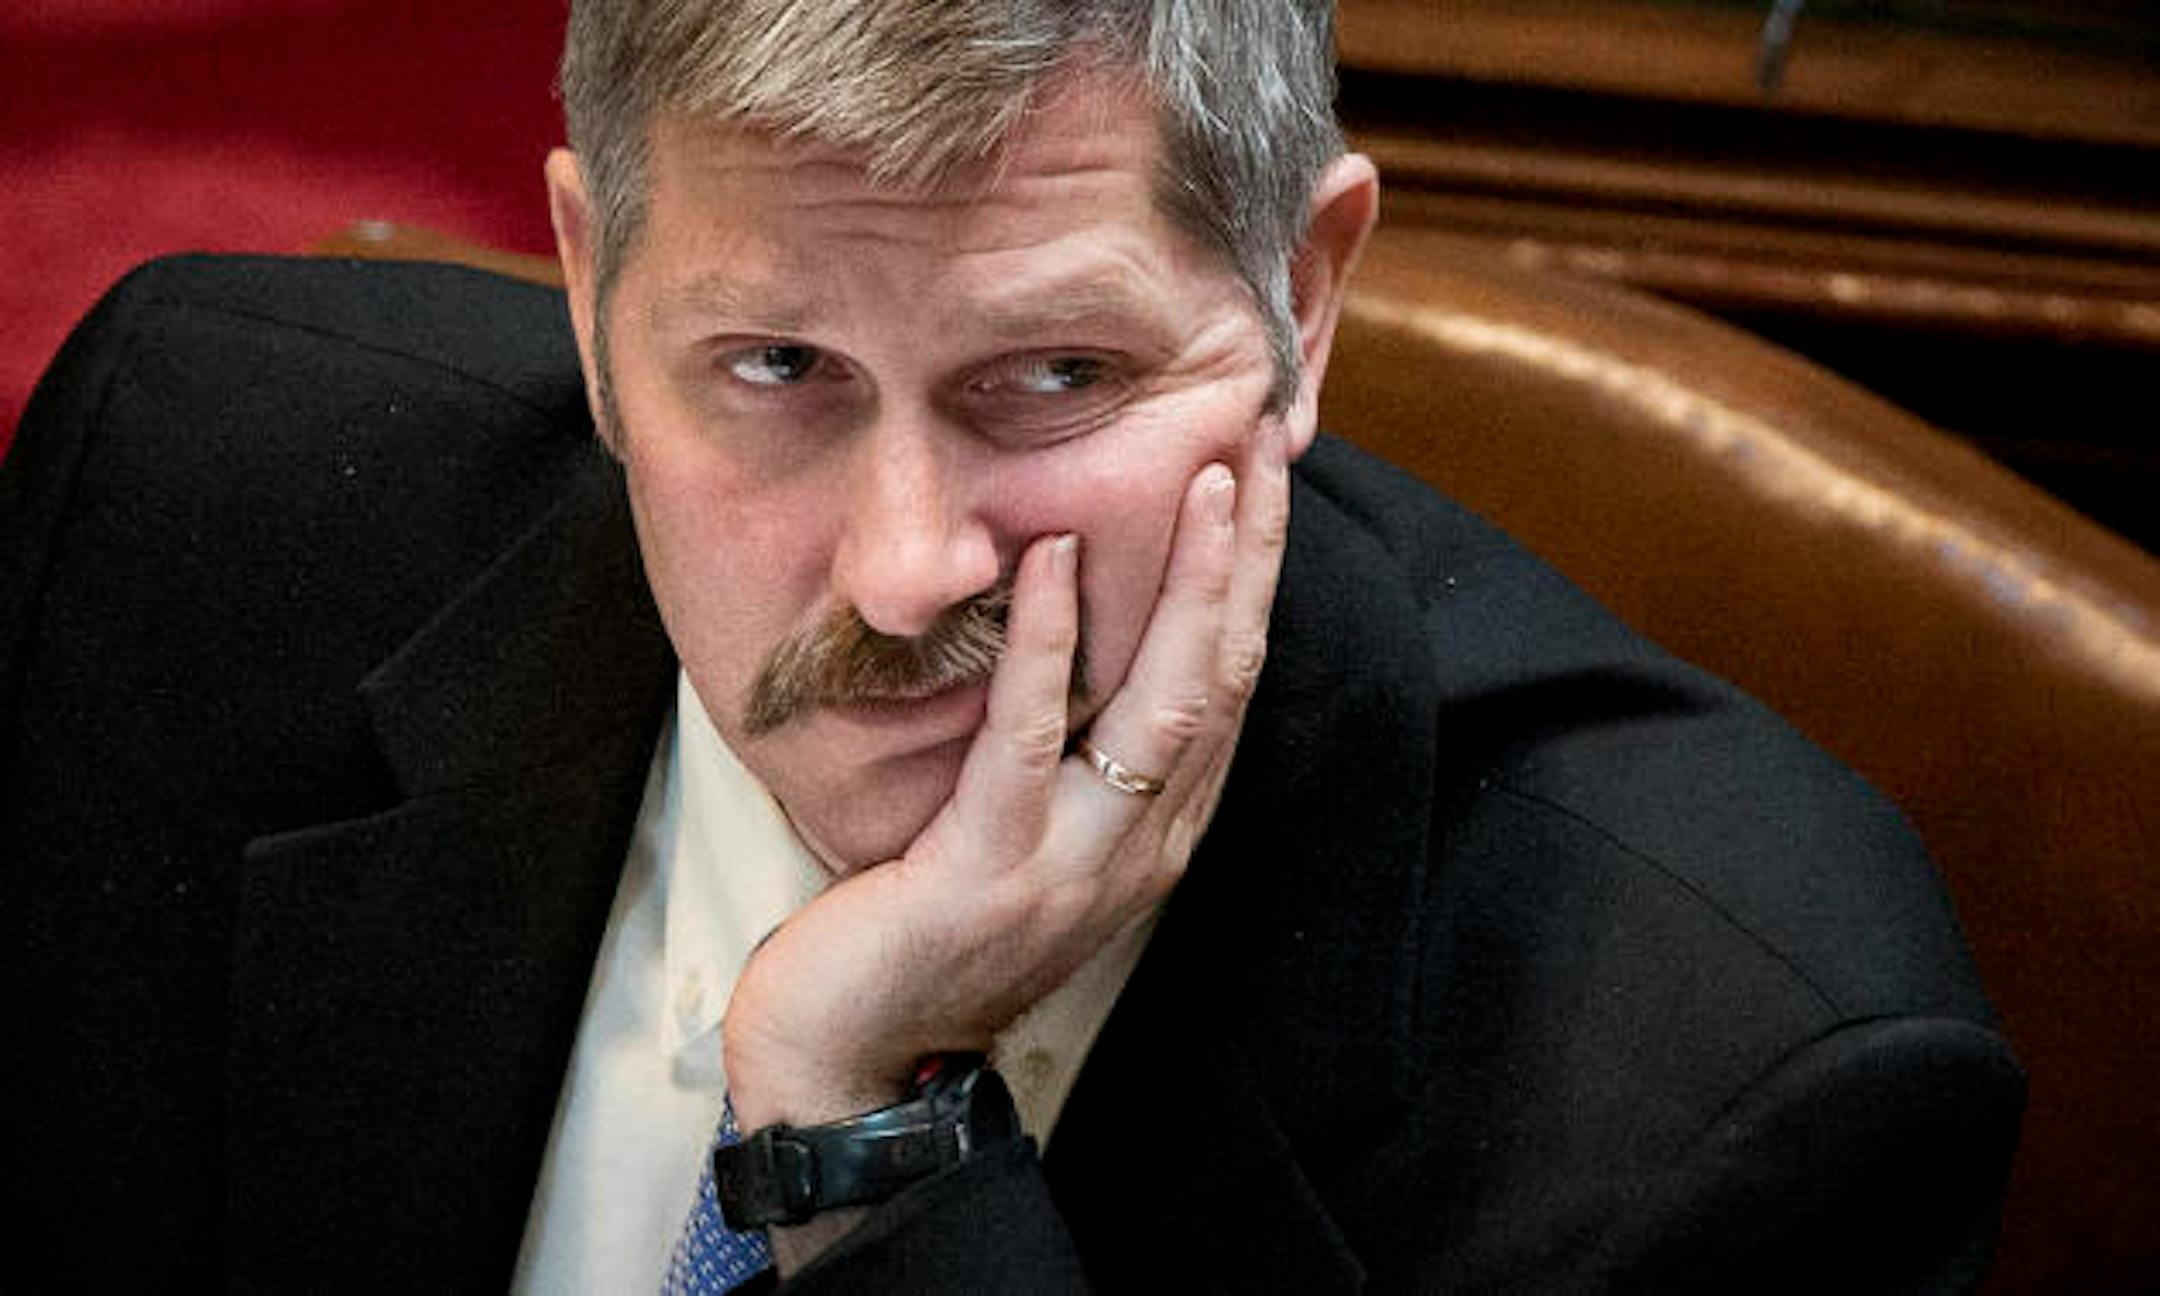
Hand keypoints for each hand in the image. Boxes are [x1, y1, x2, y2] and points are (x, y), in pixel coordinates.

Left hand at [721, 416, 1292, 1139]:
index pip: (1226, 687)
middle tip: (1264, 451)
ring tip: (1207, 485)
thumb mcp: (1022, 840)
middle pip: (1222, 681)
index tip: (1264, 484)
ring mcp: (1074, 864)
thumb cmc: (926, 937)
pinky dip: (1047, 646)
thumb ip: (1063, 757)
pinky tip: (1050, 563)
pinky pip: (1032, 741)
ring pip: (1163, 706)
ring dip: (1190, 585)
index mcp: (1152, 834)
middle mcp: (1138, 847)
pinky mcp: (992, 870)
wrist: (855, 1067)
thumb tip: (1068, 635)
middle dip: (1250, 562)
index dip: (1253, 583)